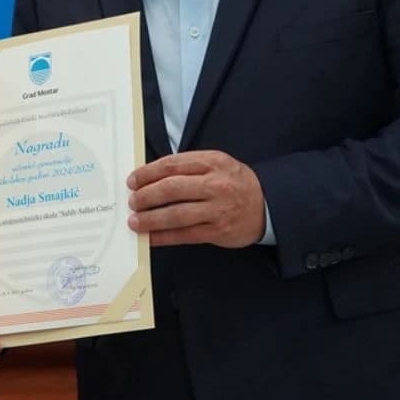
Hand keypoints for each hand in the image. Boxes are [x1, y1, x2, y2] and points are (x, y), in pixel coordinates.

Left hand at [126, 151, 264, 247]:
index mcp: (212, 162)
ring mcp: (217, 209)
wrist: (267, 205)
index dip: (147, 173)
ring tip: (135, 221)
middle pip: (172, 188)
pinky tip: (150, 237)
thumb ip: (188, 166)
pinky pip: (185, 235)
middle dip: (146, 196)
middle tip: (132, 201)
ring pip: (176, 214)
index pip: (172, 165)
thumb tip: (150, 177)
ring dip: (151, 219)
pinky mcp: (218, 231)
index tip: (132, 180)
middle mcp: (215, 184)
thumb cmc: (234, 182)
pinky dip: (164, 237)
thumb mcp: (216, 163)